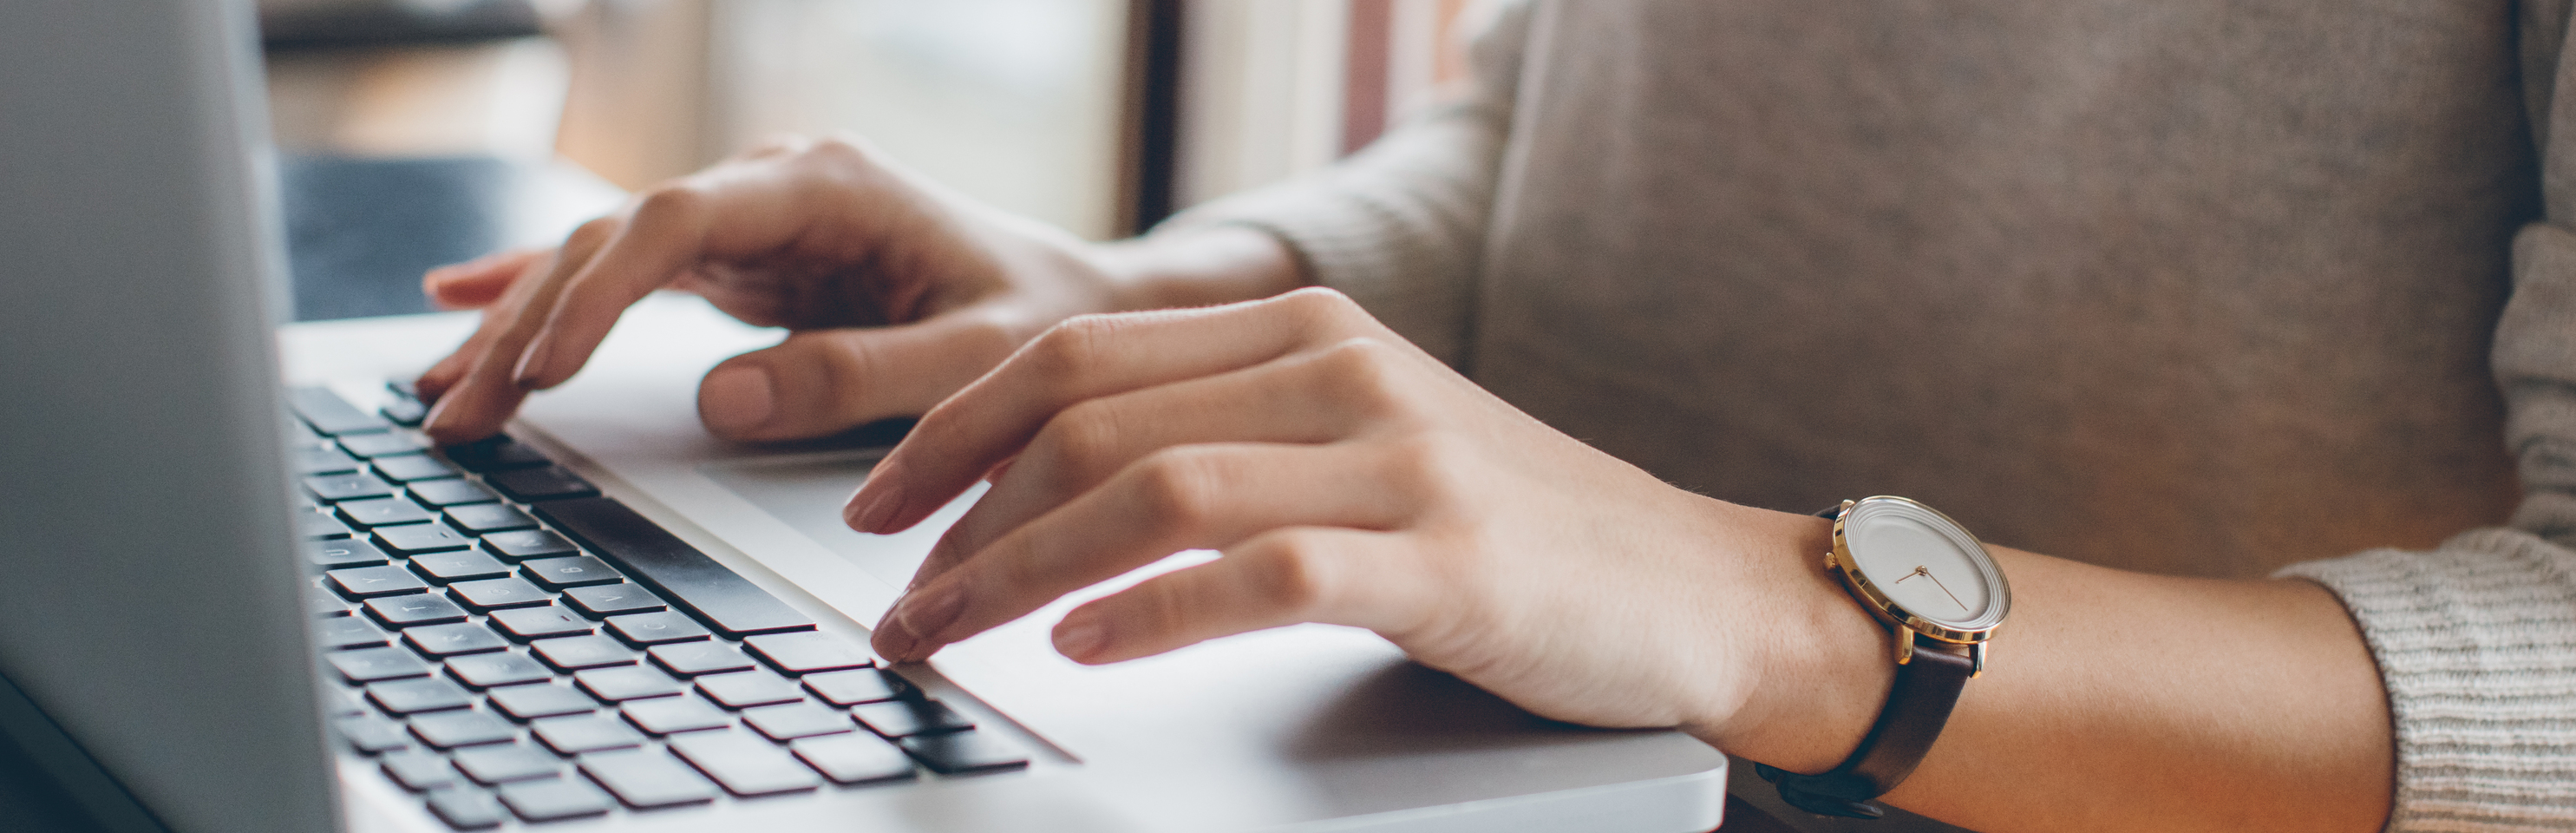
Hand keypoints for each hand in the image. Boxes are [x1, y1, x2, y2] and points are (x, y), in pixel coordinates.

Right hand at [412, 135, 1123, 444]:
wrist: (1080, 304)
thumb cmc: (1042, 323)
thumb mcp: (973, 359)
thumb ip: (857, 377)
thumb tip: (719, 400)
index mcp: (828, 186)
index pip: (678, 221)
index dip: (599, 290)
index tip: (542, 364)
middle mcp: (774, 188)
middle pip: (616, 239)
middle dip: (527, 324)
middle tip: (458, 410)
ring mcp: (750, 221)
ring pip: (602, 258)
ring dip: (517, 324)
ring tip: (441, 394)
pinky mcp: (740, 262)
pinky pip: (623, 275)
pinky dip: (544, 295)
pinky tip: (460, 303)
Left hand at [846, 288, 1889, 737]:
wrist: (1698, 590)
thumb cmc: (1516, 536)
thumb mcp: (1364, 445)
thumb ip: (1233, 435)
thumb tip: (1054, 489)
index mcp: (1307, 330)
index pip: (1079, 353)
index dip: (953, 429)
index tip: (877, 506)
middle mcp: (1342, 371)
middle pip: (1089, 414)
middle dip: (956, 512)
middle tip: (889, 599)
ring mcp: (1397, 462)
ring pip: (1153, 489)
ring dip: (1018, 570)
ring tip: (946, 633)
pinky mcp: (1444, 563)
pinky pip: (1263, 574)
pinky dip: (1153, 611)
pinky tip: (1082, 647)